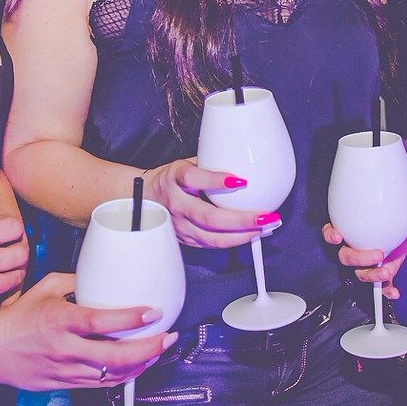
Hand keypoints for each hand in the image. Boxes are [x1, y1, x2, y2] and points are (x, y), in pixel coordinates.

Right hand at [0, 272, 175, 390]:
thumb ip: (79, 281)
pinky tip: (136, 366)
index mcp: (61, 321)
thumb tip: (107, 275)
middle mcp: (65, 348)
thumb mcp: (47, 287)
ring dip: (141, 364)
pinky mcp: (65, 384)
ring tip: (158, 351)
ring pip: (112, 375)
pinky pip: (101, 385)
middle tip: (167, 338)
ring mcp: (65, 370)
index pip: (101, 321)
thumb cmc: (20, 316)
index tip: (152, 312)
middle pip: (115, 356)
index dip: (130, 318)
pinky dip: (123, 376)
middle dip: (148, 349)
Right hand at [144, 159, 271, 249]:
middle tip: (265, 216)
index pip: (193, 177)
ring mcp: (179, 225)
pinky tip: (252, 234)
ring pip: (212, 237)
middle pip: (208, 216)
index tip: (240, 181)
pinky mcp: (184, 239)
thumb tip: (242, 161)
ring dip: (242, 235)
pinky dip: (234, 241)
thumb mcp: (184, 165)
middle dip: (241, 219)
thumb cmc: (170, 179)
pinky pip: (211, 244)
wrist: (140, 198)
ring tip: (265, 228)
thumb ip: (209, 165)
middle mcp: (176, 203)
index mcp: (175, 178)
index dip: (215, 180)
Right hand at [323, 198, 406, 298]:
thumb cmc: (395, 216)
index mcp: (353, 230)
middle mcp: (356, 247)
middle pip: (347, 257)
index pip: (332, 231)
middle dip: (359, 258)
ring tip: (386, 272)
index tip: (338, 236)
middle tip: (377, 255)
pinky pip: (379, 285)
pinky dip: (386, 291)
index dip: (331, 234)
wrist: (405, 228)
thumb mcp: (404, 209)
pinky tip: (395, 293)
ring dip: (372, 275)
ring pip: (361, 273)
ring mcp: (367, 263)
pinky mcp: (379, 272)